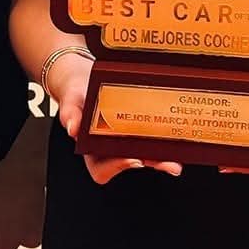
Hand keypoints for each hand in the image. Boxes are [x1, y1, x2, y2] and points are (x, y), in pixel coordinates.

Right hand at [46, 50, 181, 185]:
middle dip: (152, 164)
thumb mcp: (70, 100)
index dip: (118, 167)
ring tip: (178, 156)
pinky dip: (164, 139)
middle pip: (132, 162)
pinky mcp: (137, 128)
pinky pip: (150, 137)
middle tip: (170, 164)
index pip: (102, 169)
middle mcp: (110, 148)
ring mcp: (125, 139)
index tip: (133, 159)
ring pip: (146, 153)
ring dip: (163, 156)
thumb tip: (72, 127)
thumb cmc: (75, 93)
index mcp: (91, 149)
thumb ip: (70, 112)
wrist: (83, 79)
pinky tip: (176, 135)